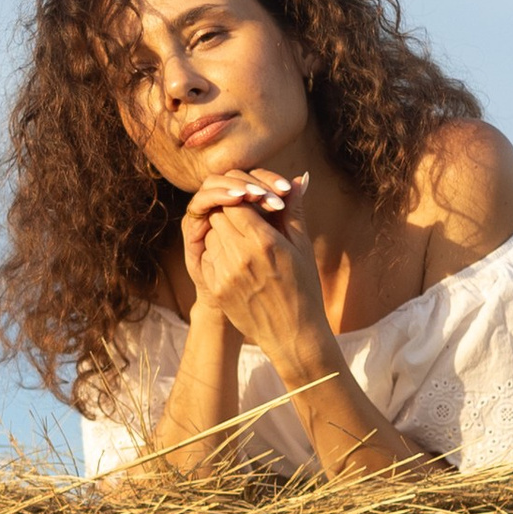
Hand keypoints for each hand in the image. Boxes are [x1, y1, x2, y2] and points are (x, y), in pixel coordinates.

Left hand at [180, 175, 332, 375]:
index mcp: (265, 242)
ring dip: (223, 232)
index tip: (253, 205)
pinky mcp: (217, 288)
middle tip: (246, 220)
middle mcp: (240, 256)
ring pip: (211, 235)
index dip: (243, 200)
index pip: (237, 202)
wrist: (292, 336)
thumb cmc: (304, 289)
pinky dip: (218, 253)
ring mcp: (225, 273)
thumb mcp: (303, 247)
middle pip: (219, 215)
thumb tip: (297, 177)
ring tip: (244, 243)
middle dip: (231, 213)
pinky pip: (208, 256)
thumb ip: (294, 210)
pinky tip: (237, 263)